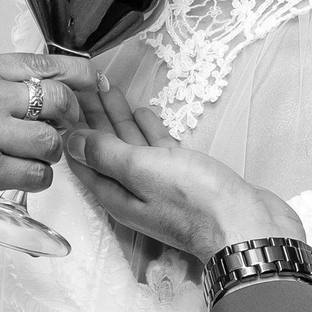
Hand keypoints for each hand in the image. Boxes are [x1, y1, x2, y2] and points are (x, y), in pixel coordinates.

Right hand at [0, 52, 94, 238]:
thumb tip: (28, 88)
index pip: (43, 64)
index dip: (76, 75)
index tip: (89, 84)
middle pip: (59, 100)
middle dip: (68, 117)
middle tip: (59, 129)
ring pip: (52, 142)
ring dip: (49, 153)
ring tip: (29, 157)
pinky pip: (35, 176)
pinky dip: (35, 180)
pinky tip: (18, 177)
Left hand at [65, 77, 303, 259]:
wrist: (247, 225)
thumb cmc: (195, 201)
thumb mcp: (142, 172)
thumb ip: (106, 155)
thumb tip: (71, 143)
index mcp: (118, 194)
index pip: (84, 160)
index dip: (72, 130)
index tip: (64, 102)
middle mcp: (134, 191)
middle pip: (106, 150)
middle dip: (95, 118)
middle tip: (84, 86)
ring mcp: (160, 184)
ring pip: (132, 147)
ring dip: (120, 120)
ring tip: (108, 90)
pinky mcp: (185, 177)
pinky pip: (158, 150)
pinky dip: (149, 131)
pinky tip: (144, 113)